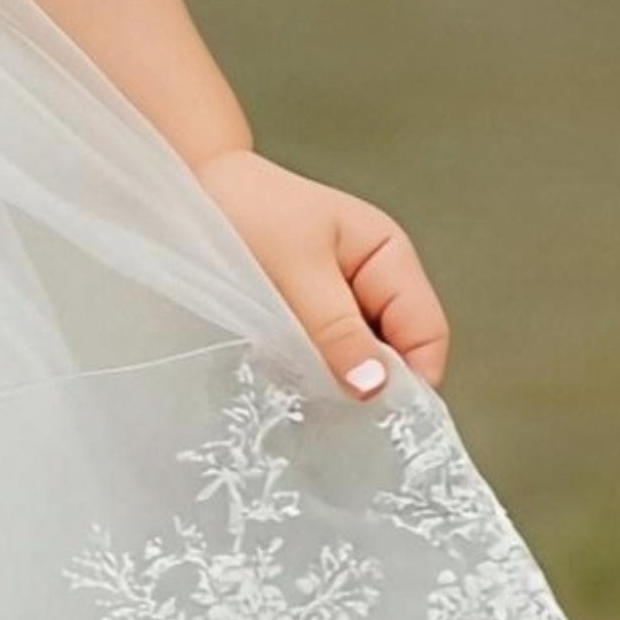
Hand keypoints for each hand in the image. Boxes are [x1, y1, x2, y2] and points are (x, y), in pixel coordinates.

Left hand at [194, 148, 449, 401]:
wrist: (193, 188)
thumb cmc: (249, 214)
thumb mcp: (299, 273)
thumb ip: (335, 330)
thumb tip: (375, 387)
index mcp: (389, 258)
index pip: (426, 332)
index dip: (415, 380)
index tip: (385, 426)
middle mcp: (371, 282)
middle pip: (394, 351)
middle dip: (372, 389)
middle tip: (336, 431)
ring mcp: (337, 300)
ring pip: (354, 359)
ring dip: (335, 386)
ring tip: (306, 417)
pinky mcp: (301, 315)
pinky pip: (318, 355)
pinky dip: (308, 375)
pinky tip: (285, 394)